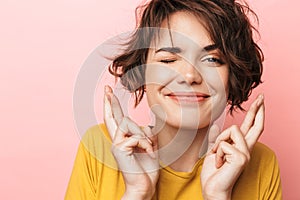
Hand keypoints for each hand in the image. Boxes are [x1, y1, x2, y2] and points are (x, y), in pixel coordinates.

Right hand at [103, 85, 158, 199]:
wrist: (145, 186)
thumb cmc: (147, 168)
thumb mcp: (149, 147)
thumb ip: (145, 134)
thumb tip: (146, 125)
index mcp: (123, 139)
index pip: (116, 118)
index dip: (112, 105)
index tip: (109, 93)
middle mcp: (117, 140)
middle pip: (111, 116)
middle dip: (109, 101)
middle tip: (106, 88)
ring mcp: (116, 144)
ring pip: (129, 122)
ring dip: (144, 135)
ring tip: (148, 149)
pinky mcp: (119, 148)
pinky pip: (136, 136)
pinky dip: (146, 144)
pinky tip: (148, 154)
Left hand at [201, 94, 264, 199]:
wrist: (212, 188)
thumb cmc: (214, 172)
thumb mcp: (214, 152)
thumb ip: (216, 139)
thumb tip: (215, 126)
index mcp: (240, 146)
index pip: (251, 127)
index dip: (256, 113)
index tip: (260, 101)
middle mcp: (246, 149)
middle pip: (255, 125)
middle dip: (258, 109)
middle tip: (262, 96)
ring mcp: (245, 153)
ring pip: (231, 130)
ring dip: (218, 142)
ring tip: (217, 156)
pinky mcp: (241, 157)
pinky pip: (224, 143)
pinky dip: (217, 152)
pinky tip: (220, 163)